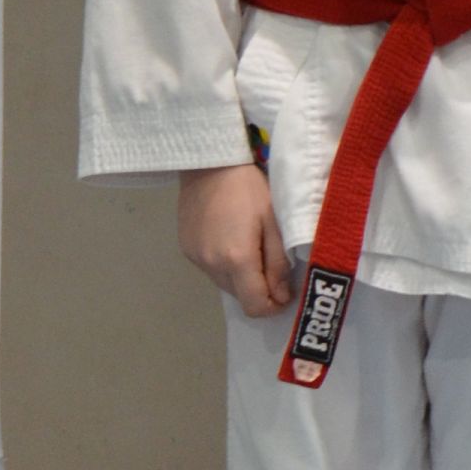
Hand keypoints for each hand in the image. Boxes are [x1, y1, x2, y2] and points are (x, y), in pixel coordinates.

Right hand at [178, 162, 293, 315]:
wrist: (209, 162)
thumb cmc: (249, 188)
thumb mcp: (274, 223)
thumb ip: (278, 264)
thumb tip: (281, 296)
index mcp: (236, 260)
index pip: (254, 306)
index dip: (273, 306)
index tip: (285, 292)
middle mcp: (211, 266)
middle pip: (240, 297)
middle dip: (259, 289)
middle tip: (271, 263)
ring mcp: (195, 259)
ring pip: (225, 285)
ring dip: (242, 277)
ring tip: (251, 247)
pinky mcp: (186, 249)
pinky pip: (211, 269)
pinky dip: (225, 264)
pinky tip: (231, 238)